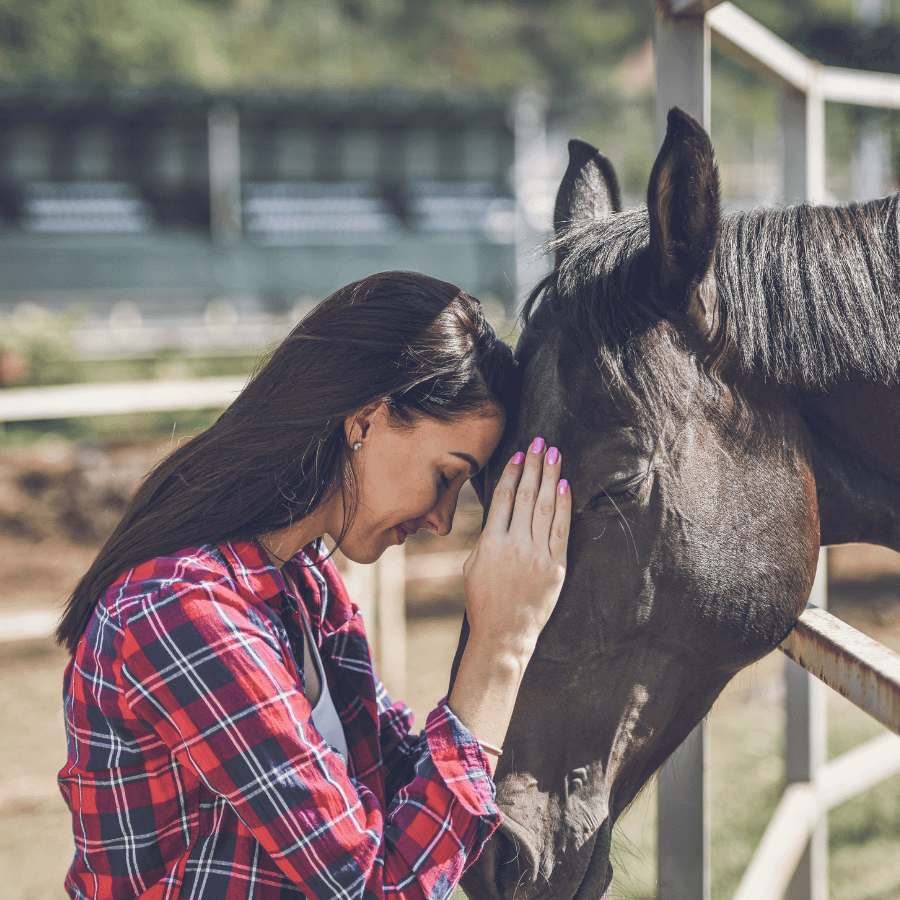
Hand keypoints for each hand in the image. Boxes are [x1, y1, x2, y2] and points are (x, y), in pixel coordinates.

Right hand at [462, 437, 570, 663]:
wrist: (504, 635)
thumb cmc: (483, 601)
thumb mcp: (473, 566)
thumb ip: (487, 537)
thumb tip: (502, 512)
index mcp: (490, 542)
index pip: (504, 498)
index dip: (513, 473)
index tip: (520, 454)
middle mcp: (515, 545)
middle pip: (528, 495)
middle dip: (534, 465)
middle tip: (540, 441)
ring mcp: (537, 555)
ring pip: (546, 506)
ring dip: (551, 476)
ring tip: (554, 454)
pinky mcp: (556, 567)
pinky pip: (562, 529)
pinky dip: (564, 505)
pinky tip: (565, 484)